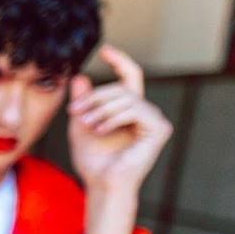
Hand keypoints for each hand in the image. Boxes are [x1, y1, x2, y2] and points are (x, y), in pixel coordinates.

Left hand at [67, 45, 172, 233]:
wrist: (101, 183)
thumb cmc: (92, 160)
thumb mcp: (81, 124)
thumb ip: (83, 101)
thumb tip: (80, 76)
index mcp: (129, 110)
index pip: (129, 77)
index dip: (120, 61)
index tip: (105, 50)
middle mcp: (145, 112)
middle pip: (122, 88)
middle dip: (95, 97)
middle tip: (75, 112)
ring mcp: (155, 120)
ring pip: (126, 97)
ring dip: (100, 109)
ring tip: (86, 124)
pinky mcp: (159, 129)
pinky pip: (135, 109)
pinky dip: (113, 118)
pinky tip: (100, 129)